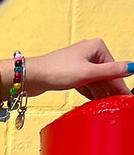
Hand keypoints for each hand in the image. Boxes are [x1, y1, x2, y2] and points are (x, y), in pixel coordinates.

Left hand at [0, 40, 132, 101]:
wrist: (31, 76)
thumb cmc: (55, 71)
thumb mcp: (87, 73)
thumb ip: (110, 72)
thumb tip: (132, 67)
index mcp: (96, 47)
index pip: (114, 69)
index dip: (120, 85)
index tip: (127, 98)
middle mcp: (89, 53)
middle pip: (105, 75)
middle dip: (111, 90)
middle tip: (119, 105)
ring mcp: (79, 64)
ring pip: (95, 81)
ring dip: (101, 93)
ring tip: (109, 106)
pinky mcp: (71, 74)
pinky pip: (86, 85)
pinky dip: (91, 93)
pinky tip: (96, 102)